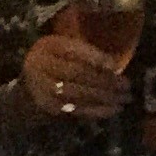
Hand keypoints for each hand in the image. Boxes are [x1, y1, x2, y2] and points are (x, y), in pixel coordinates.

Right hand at [15, 15, 130, 129]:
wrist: (29, 88)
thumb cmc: (56, 64)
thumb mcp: (66, 51)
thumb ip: (85, 53)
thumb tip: (115, 66)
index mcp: (48, 46)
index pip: (74, 50)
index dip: (95, 58)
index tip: (116, 66)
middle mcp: (41, 64)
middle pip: (77, 73)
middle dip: (105, 80)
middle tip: (126, 85)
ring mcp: (42, 88)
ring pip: (78, 93)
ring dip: (105, 97)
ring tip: (124, 98)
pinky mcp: (48, 107)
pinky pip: (76, 108)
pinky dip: (97, 110)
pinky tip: (113, 109)